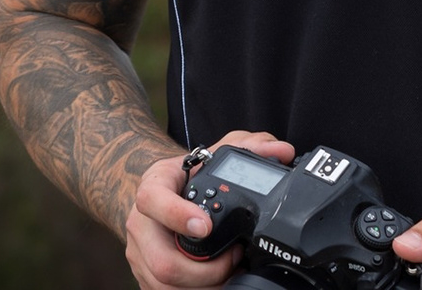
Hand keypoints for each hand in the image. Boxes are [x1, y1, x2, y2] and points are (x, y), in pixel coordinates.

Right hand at [124, 129, 293, 288]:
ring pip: (165, 285)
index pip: (153, 200)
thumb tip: (281, 151)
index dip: (177, 215)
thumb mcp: (214, 154)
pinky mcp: (146, 275)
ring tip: (231, 271)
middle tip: (235, 258)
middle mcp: (141, 224)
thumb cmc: (188, 176)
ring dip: (205, 286)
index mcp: (154, 187)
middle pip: (161, 261)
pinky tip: (219, 282)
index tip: (206, 226)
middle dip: (205, 271)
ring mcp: (140, 253)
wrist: (161, 194)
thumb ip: (249, 146)